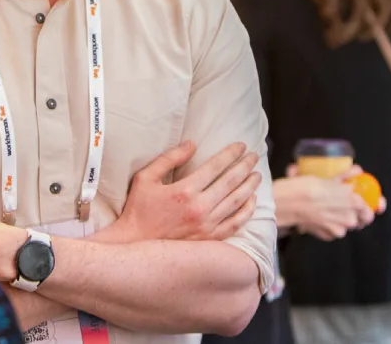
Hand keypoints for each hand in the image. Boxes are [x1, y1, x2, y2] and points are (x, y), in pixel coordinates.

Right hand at [107, 140, 260, 242]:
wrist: (133, 245)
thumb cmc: (138, 209)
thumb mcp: (146, 178)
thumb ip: (169, 159)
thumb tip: (192, 144)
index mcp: (185, 191)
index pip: (216, 166)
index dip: (231, 153)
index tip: (241, 145)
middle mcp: (199, 208)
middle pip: (231, 182)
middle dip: (245, 165)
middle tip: (254, 155)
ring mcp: (206, 226)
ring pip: (237, 202)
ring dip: (249, 185)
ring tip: (256, 174)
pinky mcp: (209, 240)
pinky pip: (235, 224)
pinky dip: (246, 211)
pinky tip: (251, 200)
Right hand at [274, 166, 379, 240]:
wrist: (286, 203)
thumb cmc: (305, 187)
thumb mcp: (327, 177)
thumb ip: (345, 176)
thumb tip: (357, 171)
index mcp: (352, 201)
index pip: (371, 208)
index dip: (374, 205)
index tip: (376, 203)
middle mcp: (350, 218)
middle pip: (361, 219)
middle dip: (355, 212)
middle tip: (345, 204)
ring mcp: (339, 229)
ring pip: (346, 224)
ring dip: (341, 218)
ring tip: (328, 209)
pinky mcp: (328, 236)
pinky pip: (334, 231)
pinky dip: (329, 225)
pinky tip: (320, 216)